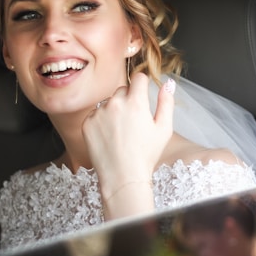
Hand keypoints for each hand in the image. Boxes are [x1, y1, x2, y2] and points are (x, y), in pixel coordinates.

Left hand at [82, 73, 174, 217]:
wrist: (122, 177)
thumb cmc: (146, 155)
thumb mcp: (164, 128)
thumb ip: (166, 102)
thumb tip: (168, 83)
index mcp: (136, 102)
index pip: (138, 77)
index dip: (142, 84)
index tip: (142, 94)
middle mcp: (115, 103)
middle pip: (123, 89)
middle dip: (129, 99)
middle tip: (133, 120)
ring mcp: (99, 113)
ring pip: (108, 101)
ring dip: (114, 109)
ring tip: (121, 131)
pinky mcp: (87, 123)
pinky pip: (96, 113)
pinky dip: (102, 121)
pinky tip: (110, 136)